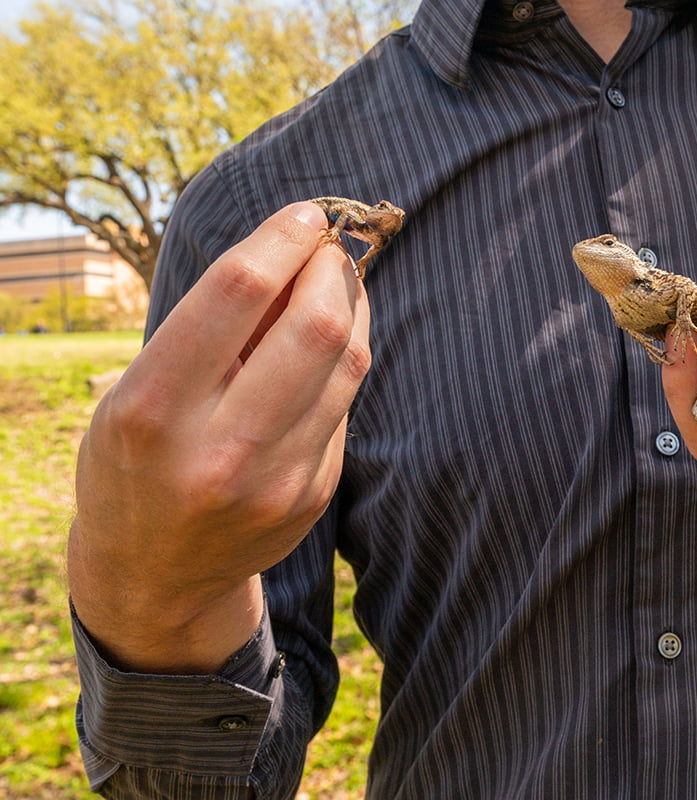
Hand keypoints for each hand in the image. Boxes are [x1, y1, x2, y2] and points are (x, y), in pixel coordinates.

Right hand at [68, 202, 370, 672]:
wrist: (154, 573)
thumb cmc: (137, 459)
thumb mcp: (137, 392)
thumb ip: (209, 331)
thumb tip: (295, 252)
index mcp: (154, 408)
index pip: (238, 292)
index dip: (282, 238)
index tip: (303, 215)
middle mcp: (219, 448)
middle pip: (314, 325)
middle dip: (333, 268)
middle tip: (330, 246)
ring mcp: (276, 478)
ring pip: (347, 364)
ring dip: (353, 307)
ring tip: (337, 282)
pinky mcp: (313, 492)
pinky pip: (345, 402)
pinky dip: (346, 356)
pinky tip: (334, 338)